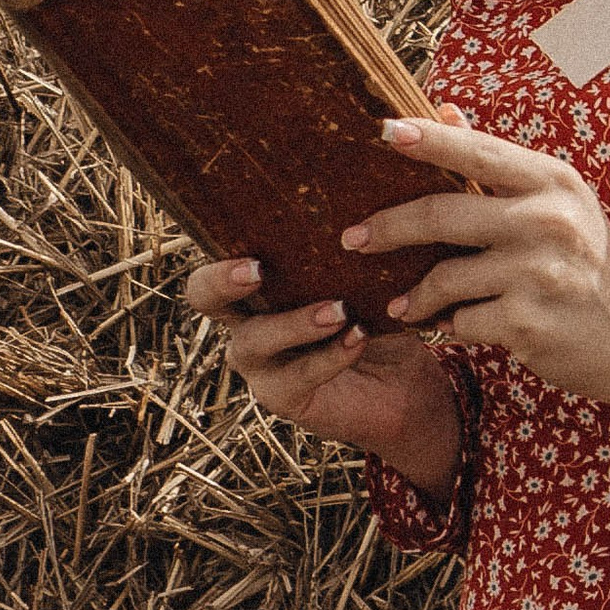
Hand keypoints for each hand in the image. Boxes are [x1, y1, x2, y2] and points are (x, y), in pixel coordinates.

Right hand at [183, 256, 466, 496]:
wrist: (405, 383)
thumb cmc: (378, 314)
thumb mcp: (364, 275)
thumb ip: (347, 249)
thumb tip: (358, 213)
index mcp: (256, 282)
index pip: (217, 257)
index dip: (218, 254)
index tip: (252, 249)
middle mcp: (247, 319)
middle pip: (204, 296)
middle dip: (221, 281)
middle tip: (256, 270)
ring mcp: (260, 362)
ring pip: (253, 340)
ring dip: (294, 322)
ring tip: (339, 310)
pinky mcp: (283, 397)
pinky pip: (298, 375)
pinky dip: (331, 355)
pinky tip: (359, 335)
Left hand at [343, 107, 609, 475]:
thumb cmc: (593, 267)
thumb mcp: (561, 204)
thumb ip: (500, 164)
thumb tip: (445, 110)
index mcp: (555, 181)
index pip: (477, 152)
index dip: (426, 139)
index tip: (381, 131)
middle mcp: (548, 220)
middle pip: (442, 213)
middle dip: (388, 227)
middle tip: (352, 237)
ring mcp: (538, 272)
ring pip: (445, 276)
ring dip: (415, 295)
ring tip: (401, 305)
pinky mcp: (527, 323)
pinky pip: (461, 321)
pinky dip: (450, 326)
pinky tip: (450, 329)